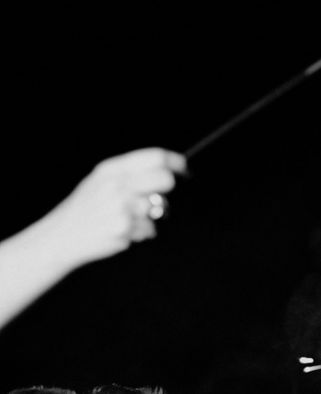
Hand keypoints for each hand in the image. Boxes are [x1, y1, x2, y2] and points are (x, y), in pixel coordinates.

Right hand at [36, 148, 185, 263]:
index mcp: (112, 169)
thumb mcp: (100, 181)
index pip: (155, 157)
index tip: (186, 169)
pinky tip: (121, 231)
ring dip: (150, 216)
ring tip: (127, 219)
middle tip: (158, 198)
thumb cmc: (87, 208)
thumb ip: (130, 174)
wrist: (61, 236)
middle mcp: (117, 184)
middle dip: (167, 190)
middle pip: (165, 180)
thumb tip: (168, 170)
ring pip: (160, 208)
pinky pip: (150, 229)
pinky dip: (141, 233)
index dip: (176, 162)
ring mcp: (122, 207)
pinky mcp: (125, 228)